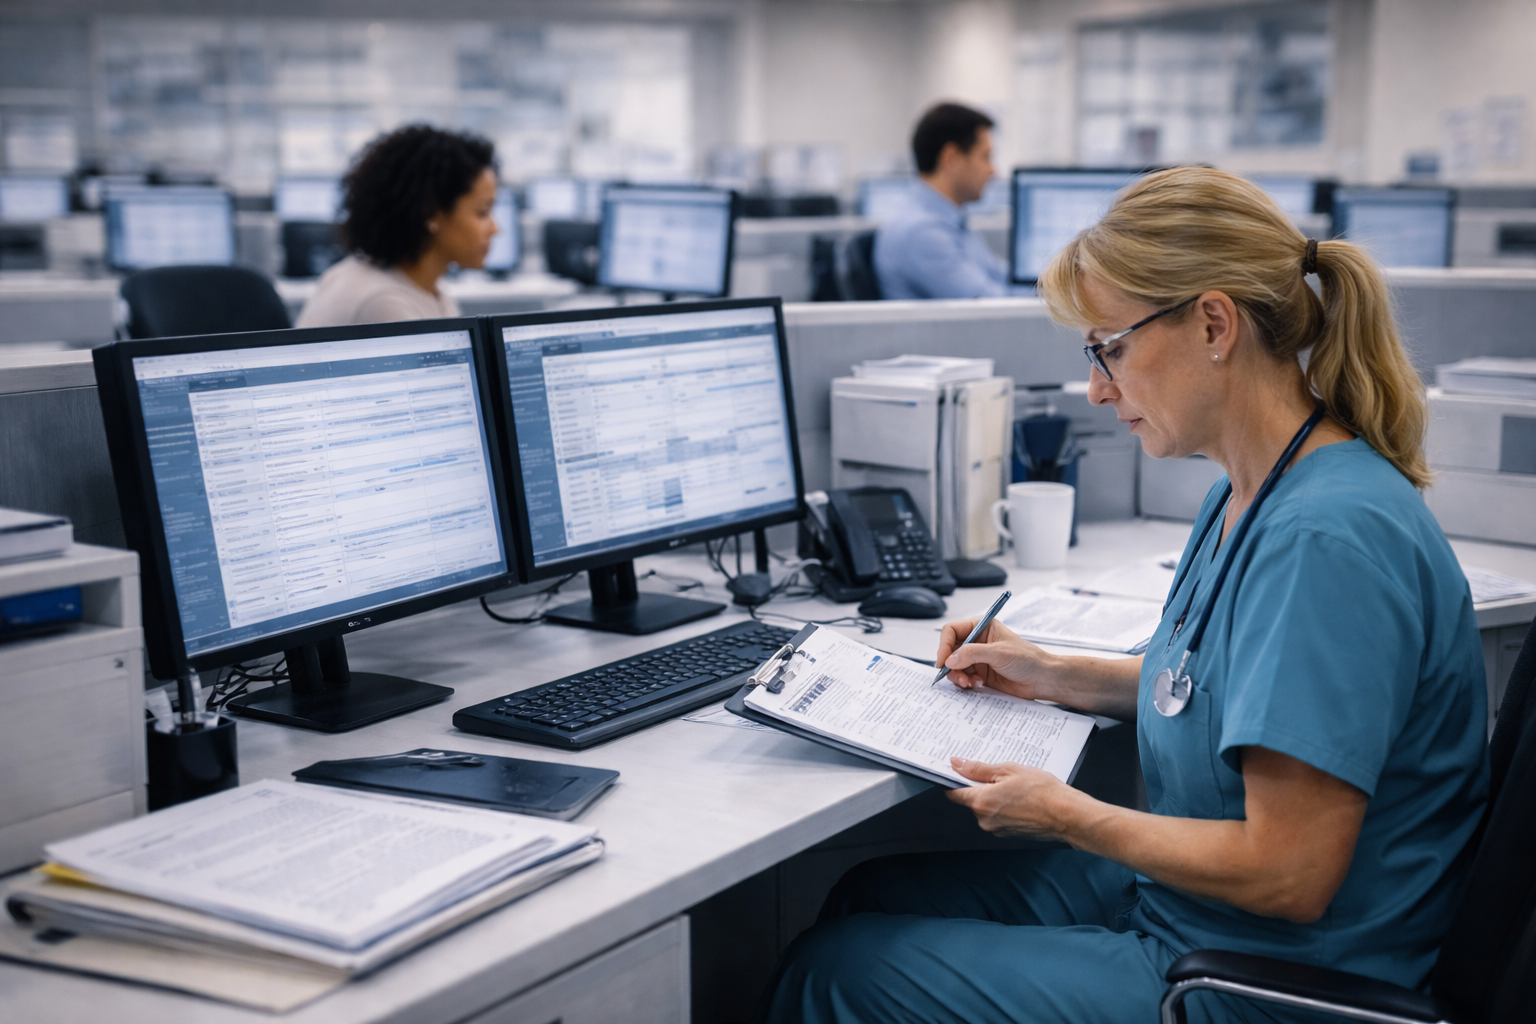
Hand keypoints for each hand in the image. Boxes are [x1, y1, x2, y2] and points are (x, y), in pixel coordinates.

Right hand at [934, 617, 1057, 700]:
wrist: (1041, 680)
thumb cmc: (1028, 660)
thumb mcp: (999, 653)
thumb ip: (972, 653)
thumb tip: (950, 659)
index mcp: (981, 627)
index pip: (952, 631)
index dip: (944, 645)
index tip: (943, 660)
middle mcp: (977, 642)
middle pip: (950, 650)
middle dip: (950, 664)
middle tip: (955, 675)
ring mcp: (977, 659)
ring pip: (954, 666)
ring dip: (958, 676)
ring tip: (968, 683)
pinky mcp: (980, 674)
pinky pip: (963, 678)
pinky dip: (965, 683)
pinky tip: (977, 684)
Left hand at [946, 758, 1071, 839]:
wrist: (1066, 814)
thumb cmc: (1042, 791)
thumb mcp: (1008, 770)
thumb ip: (979, 769)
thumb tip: (957, 764)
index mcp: (981, 802)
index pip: (953, 793)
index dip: (954, 780)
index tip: (959, 770)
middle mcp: (984, 820)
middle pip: (971, 800)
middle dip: (980, 786)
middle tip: (1000, 774)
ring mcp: (997, 829)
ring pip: (986, 808)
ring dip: (995, 797)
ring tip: (1016, 786)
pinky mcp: (1008, 833)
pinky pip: (999, 817)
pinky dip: (1005, 807)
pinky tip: (1021, 798)